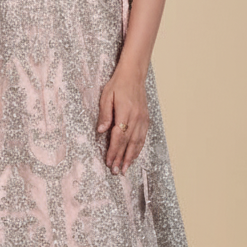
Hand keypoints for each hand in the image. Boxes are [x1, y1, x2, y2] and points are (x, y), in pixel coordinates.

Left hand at [96, 58, 148, 175]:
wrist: (134, 75)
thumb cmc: (118, 84)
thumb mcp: (106, 96)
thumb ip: (104, 114)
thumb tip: (100, 131)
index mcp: (125, 112)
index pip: (119, 136)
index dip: (114, 151)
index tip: (109, 162)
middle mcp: (136, 117)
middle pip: (128, 142)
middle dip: (122, 158)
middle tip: (116, 172)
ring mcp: (143, 119)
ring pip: (137, 142)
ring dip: (131, 157)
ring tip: (125, 169)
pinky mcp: (145, 119)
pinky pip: (142, 137)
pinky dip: (138, 148)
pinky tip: (133, 156)